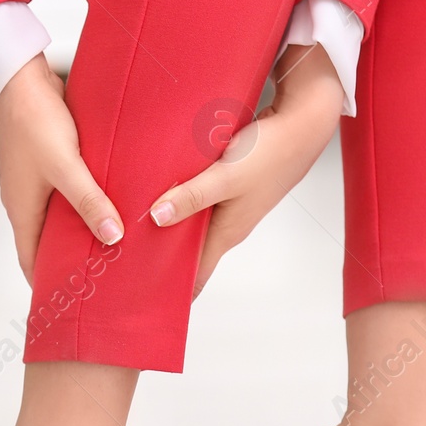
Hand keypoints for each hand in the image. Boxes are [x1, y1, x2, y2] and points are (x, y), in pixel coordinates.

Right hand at [0, 54, 121, 282]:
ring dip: (82, 229)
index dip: (51, 284)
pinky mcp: (48, 161)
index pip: (32, 262)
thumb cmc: (34, 120)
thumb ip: (90, 202)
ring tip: (115, 244)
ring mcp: (35, 181)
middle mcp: (25, 201)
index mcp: (22, 211)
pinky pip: (68, 193)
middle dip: (72, 260)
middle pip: (48, 243)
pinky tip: (111, 202)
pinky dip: (86, 203)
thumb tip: (113, 236)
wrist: (20, 77)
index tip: (74, 304)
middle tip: (104, 277)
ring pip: (60, 217)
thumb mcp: (66, 166)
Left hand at [148, 43, 344, 297]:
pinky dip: (177, 201)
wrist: (304, 124)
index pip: (197, 276)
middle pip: (188, 252)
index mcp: (227, 233)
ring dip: (166, 228)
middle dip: (159, 260)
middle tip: (122, 263)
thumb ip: (191, 197)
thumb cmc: (271, 153)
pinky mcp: (228, 184)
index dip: (171, 291)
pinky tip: (154, 192)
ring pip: (190, 225)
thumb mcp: (226, 177)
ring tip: (129, 229)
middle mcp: (228, 224)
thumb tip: (156, 218)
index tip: (142, 301)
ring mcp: (229, 205)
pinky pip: (196, 200)